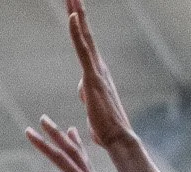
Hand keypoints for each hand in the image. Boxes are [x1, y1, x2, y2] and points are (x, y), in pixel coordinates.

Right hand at [26, 118, 137, 171]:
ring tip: (68, 130)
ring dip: (72, 142)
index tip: (29, 131)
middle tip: (43, 119)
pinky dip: (84, 159)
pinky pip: (90, 168)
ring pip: (82, 157)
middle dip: (55, 135)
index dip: (43, 144)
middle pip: (70, 150)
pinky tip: (84, 161)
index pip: (59, 157)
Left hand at [66, 0, 135, 151]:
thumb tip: (83, 88)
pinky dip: (78, 32)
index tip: (73, 8)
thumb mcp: (92, 107)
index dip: (79, 24)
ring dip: (77, 14)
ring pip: (85, 36)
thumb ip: (87, 94)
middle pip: (85, 33)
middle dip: (78, 10)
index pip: (85, 43)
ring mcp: (96, 70)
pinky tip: (73, 17)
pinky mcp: (92, 77)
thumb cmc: (106, 129)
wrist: (118, 139)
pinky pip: (83, 50)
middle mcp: (99, 67)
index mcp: (97, 73)